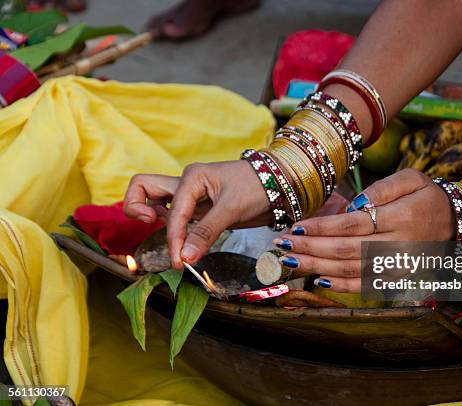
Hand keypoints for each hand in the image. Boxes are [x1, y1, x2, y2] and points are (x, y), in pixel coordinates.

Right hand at [124, 160, 270, 267]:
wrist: (280, 184)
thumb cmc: (258, 188)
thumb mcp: (232, 209)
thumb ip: (206, 232)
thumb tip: (184, 258)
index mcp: (192, 177)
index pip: (172, 213)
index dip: (174, 239)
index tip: (180, 262)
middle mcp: (186, 183)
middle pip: (143, 188)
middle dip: (138, 207)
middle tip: (152, 225)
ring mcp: (190, 195)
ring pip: (156, 201)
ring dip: (155, 218)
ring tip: (174, 239)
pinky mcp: (198, 207)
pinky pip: (174, 215)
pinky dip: (172, 227)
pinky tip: (184, 240)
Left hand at [274, 169, 454, 292]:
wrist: (456, 223)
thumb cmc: (428, 197)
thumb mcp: (412, 179)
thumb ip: (382, 188)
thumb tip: (353, 205)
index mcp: (401, 217)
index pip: (352, 225)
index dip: (321, 228)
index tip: (296, 226)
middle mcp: (399, 245)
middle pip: (346, 250)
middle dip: (310, 248)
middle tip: (283, 244)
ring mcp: (398, 266)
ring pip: (351, 271)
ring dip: (317, 267)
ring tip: (290, 260)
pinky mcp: (397, 279)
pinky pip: (365, 285)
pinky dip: (340, 286)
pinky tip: (317, 280)